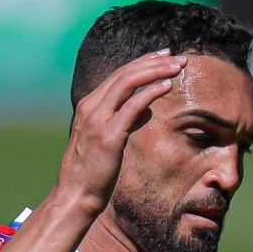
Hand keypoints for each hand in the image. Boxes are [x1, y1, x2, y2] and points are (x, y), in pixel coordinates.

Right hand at [55, 50, 183, 213]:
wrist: (75, 194)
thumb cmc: (92, 171)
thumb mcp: (106, 139)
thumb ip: (124, 120)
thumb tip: (146, 108)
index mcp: (88, 106)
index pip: (118, 74)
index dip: (143, 62)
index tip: (164, 56)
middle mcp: (91, 107)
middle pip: (125, 73)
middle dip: (154, 61)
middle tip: (177, 57)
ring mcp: (98, 120)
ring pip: (128, 83)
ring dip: (156, 71)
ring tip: (177, 67)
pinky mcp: (108, 136)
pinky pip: (132, 106)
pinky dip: (151, 92)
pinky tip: (167, 85)